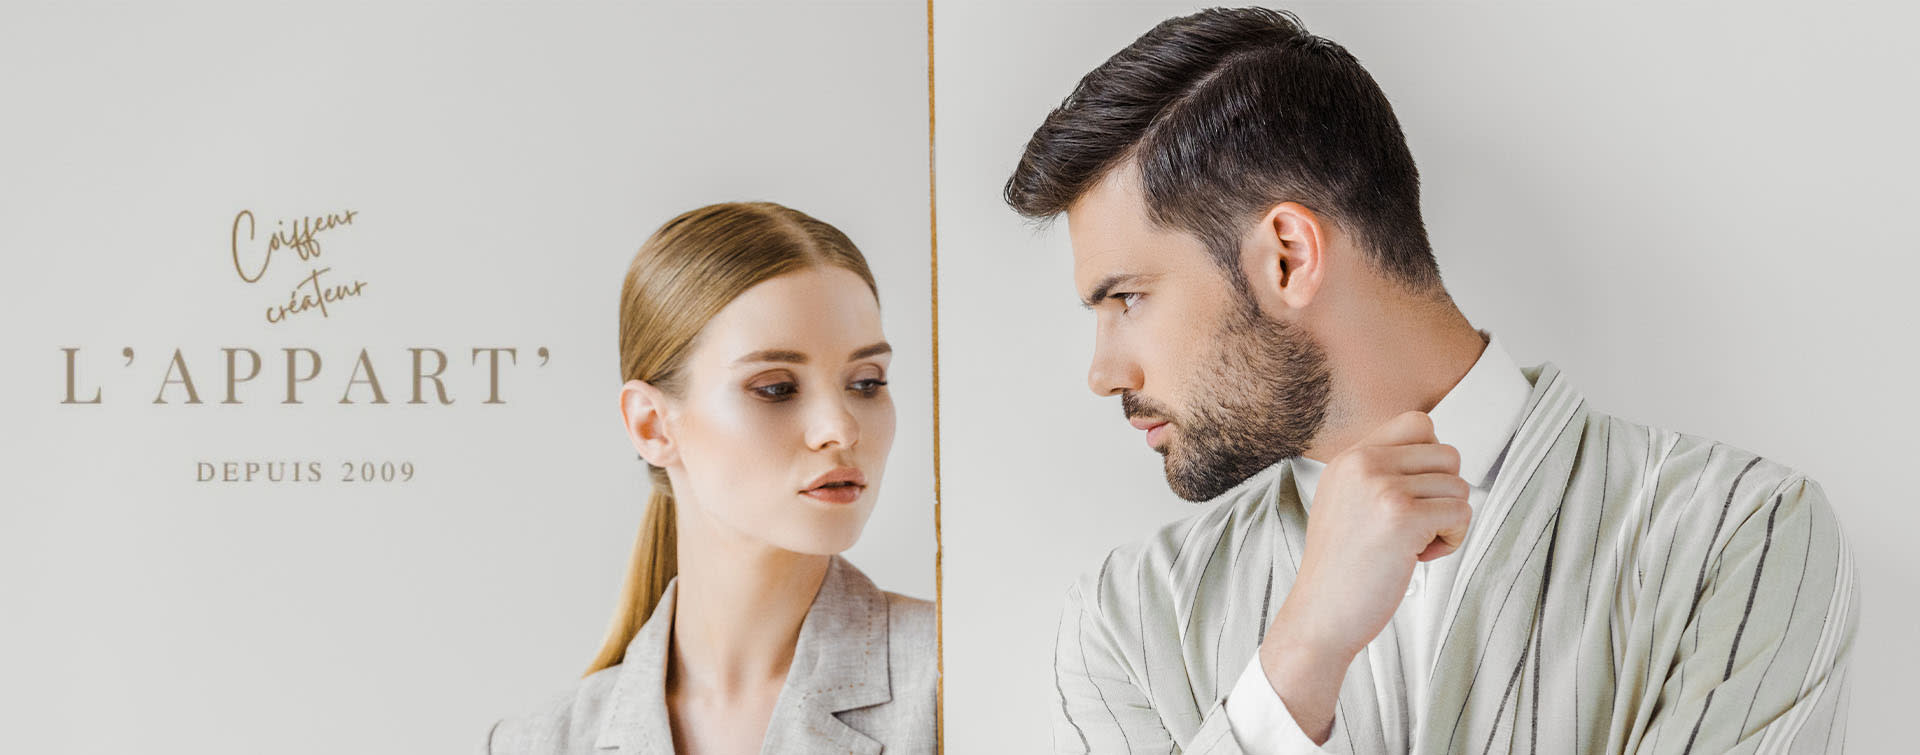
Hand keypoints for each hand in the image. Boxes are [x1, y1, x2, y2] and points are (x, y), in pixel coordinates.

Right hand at [1256, 411, 1469, 742]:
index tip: (1418, 493)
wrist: (1320, 614)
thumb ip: (1378, 474)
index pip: (1418, 423)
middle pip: (1448, 454)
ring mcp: (1382, 488)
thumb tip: (1434, 456)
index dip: (1431, 459)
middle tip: (1417, 526)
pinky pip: (1460, 514)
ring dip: (1448, 521)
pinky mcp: (1403, 518)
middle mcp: (1364, 464)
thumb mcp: (1344, 502)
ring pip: (1459, 487)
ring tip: (1413, 545)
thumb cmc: (1339, 569)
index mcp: (1349, 458)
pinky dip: (1451, 540)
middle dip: (1444, 494)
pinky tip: (1419, 557)